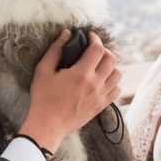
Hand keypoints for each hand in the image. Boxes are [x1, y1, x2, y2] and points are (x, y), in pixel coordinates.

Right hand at [22, 30, 120, 151]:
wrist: (47, 126)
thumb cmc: (43, 98)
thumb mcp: (43, 71)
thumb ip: (55, 50)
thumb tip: (66, 34)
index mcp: (81, 74)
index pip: (98, 49)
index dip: (95, 38)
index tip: (89, 36)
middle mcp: (95, 84)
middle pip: (112, 59)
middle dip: (104, 50)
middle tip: (93, 49)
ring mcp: (100, 97)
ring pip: (117, 74)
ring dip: (110, 65)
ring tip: (99, 64)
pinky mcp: (101, 107)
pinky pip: (116, 90)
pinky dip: (113, 81)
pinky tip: (102, 80)